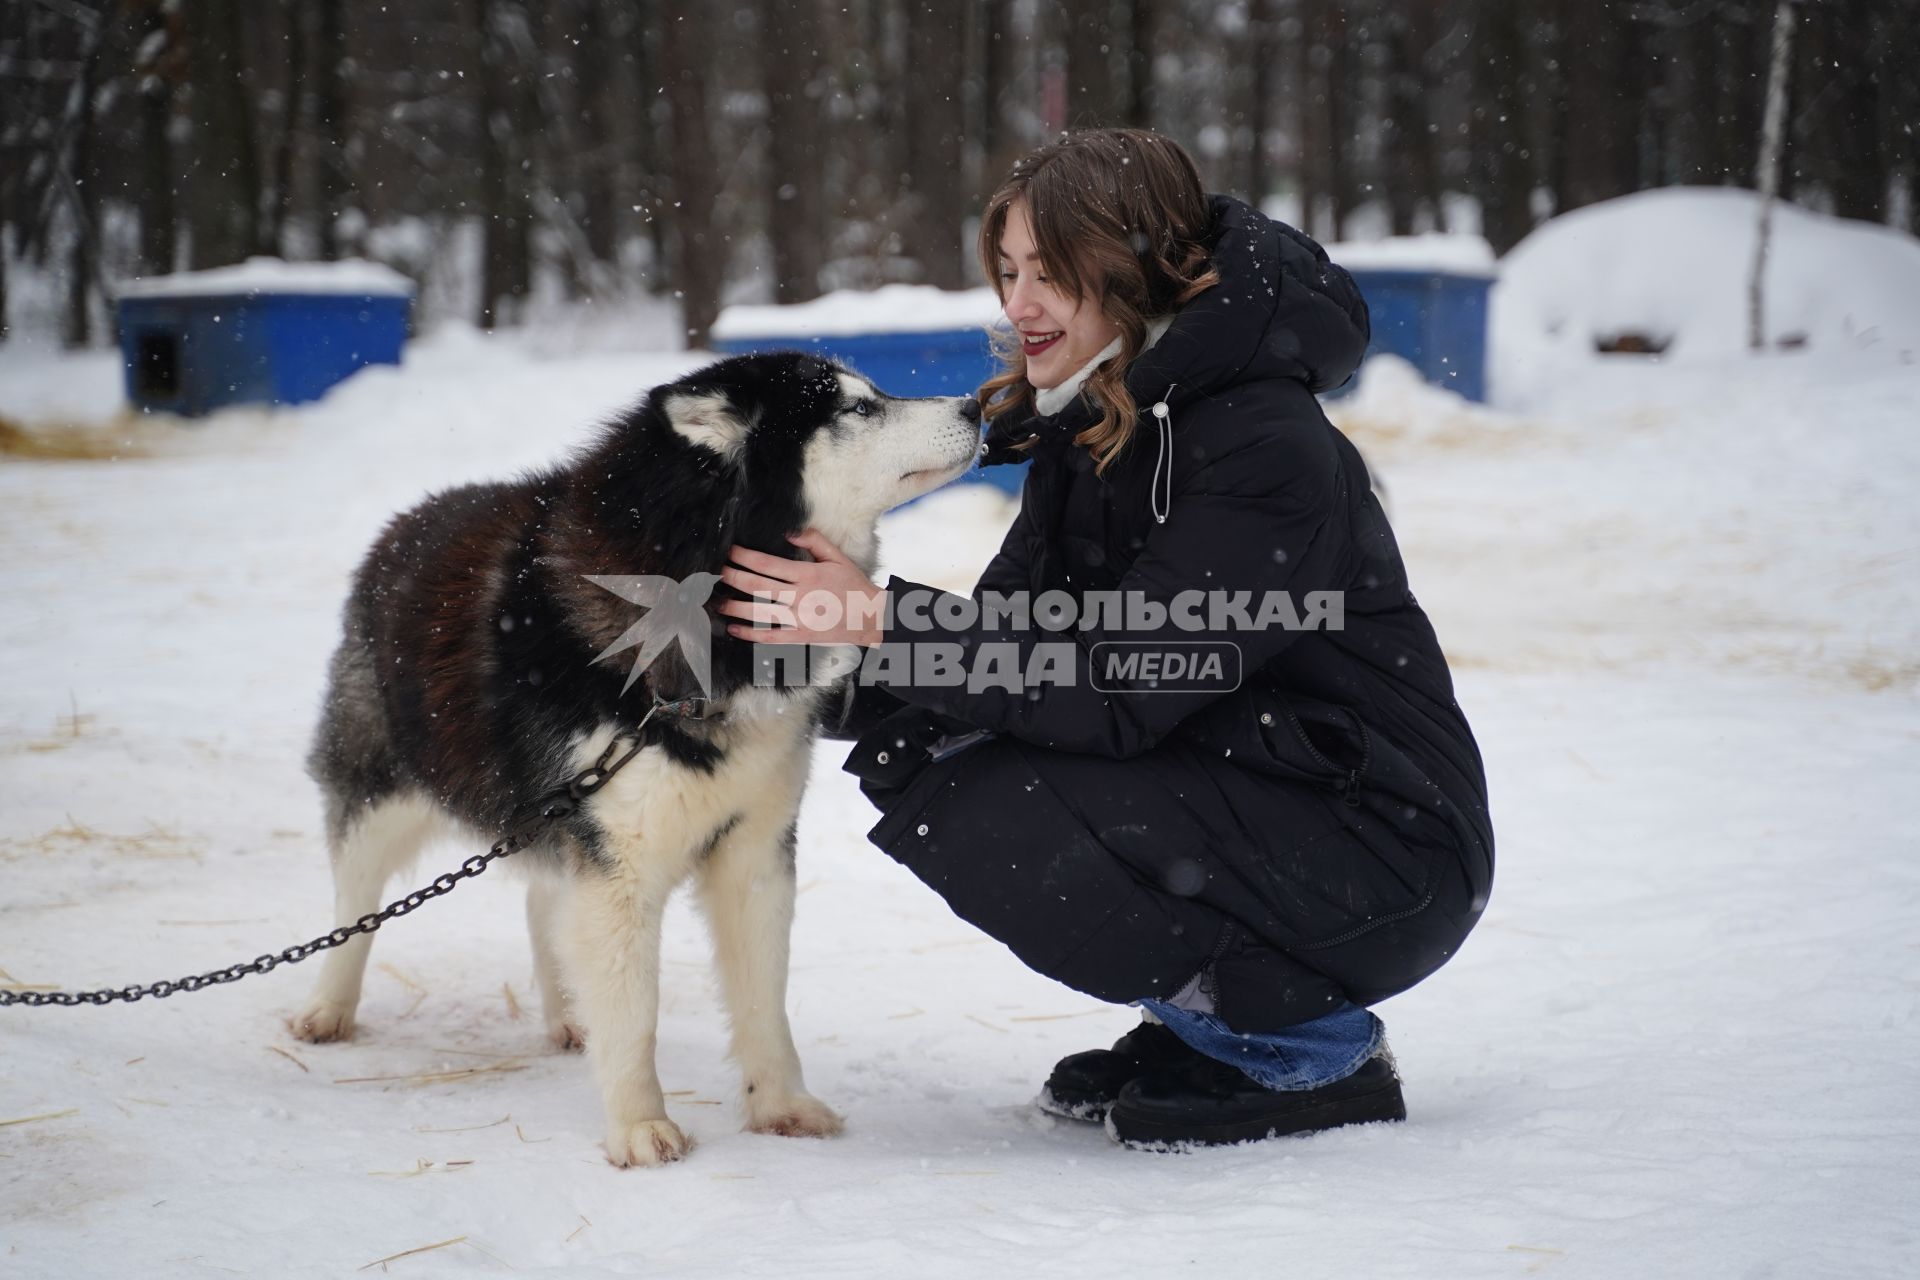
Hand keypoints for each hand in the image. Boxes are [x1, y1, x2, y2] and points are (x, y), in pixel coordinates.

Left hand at [719, 529, 886, 646]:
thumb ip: (813, 541)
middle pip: (756, 585)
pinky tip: (734, 628)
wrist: (872, 617)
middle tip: (716, 572)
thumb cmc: (854, 585)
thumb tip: (788, 532)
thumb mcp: (837, 557)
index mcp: (808, 574)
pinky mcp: (800, 636)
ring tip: (717, 601)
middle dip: (732, 577)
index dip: (744, 556)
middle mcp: (800, 596)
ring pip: (759, 611)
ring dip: (734, 606)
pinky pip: (770, 636)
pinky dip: (750, 633)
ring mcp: (799, 618)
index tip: (730, 552)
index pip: (767, 563)